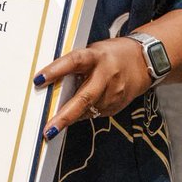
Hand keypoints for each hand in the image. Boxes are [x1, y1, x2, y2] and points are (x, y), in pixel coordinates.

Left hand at [32, 36, 150, 137]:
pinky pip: (94, 114)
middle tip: (49, 130)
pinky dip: (82, 115)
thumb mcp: (92, 51)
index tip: (38, 80)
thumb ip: (75, 64)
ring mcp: (114, 92)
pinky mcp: (117, 105)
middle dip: (65, 116)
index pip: (74, 61)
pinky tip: (75, 114)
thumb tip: (50, 81)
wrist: (143, 61)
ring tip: (55, 126)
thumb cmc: (109, 54)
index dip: (56, 70)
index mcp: (96, 56)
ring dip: (70, 118)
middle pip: (84, 97)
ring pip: (88, 110)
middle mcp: (106, 75)